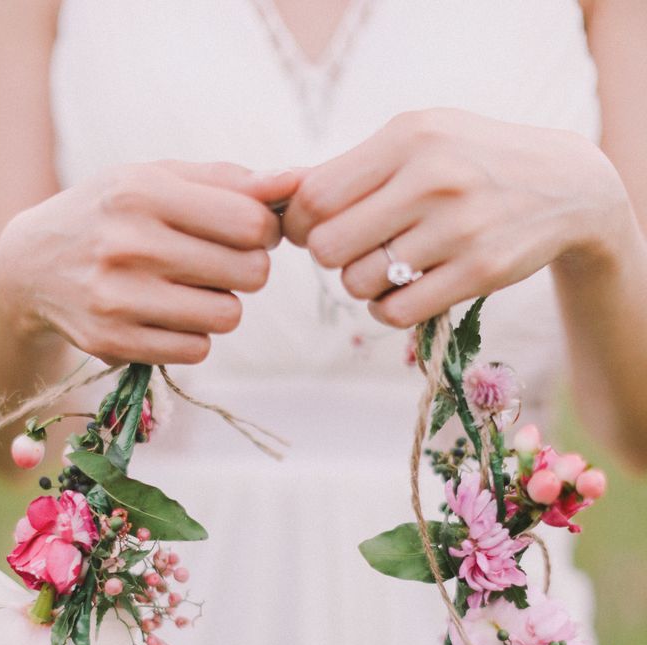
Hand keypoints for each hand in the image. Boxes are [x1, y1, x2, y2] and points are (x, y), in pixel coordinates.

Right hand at [0, 162, 299, 364]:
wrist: (32, 266)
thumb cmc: (113, 213)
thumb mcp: (158, 178)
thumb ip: (230, 180)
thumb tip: (297, 181)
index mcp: (142, 191)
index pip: (250, 224)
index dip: (265, 232)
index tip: (250, 233)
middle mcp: (127, 243)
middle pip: (249, 273)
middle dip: (248, 269)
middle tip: (223, 263)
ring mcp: (117, 298)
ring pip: (227, 316)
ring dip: (222, 305)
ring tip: (193, 289)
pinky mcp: (113, 342)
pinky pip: (197, 350)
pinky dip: (195, 336)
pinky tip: (170, 316)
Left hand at [282, 108, 626, 327]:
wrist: (565, 185)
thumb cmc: (471, 161)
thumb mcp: (418, 139)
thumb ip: (353, 167)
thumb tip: (275, 193)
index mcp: (408, 138)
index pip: (315, 197)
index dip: (299, 224)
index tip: (311, 230)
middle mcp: (432, 178)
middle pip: (328, 247)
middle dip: (330, 257)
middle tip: (353, 250)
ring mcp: (458, 227)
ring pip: (359, 283)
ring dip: (361, 285)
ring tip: (386, 267)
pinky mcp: (479, 270)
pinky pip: (396, 311)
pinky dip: (386, 310)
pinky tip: (401, 292)